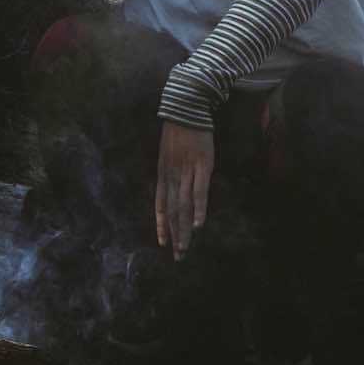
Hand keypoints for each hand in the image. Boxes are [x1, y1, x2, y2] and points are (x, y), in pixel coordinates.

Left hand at [154, 122, 214, 260]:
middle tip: (178, 256)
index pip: (160, 205)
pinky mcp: (202, 166)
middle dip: (174, 235)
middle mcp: (172, 176)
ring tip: (185, 248)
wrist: (187, 108)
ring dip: (184, 229)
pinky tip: (199, 225)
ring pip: (184, 206)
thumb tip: (173, 188)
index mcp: (163, 174)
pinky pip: (199, 191)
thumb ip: (170, 172)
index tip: (163, 243)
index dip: (161, 225)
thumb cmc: (178, 131)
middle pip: (172, 211)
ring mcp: (187, 172)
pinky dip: (199, 209)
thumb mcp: (167, 153)